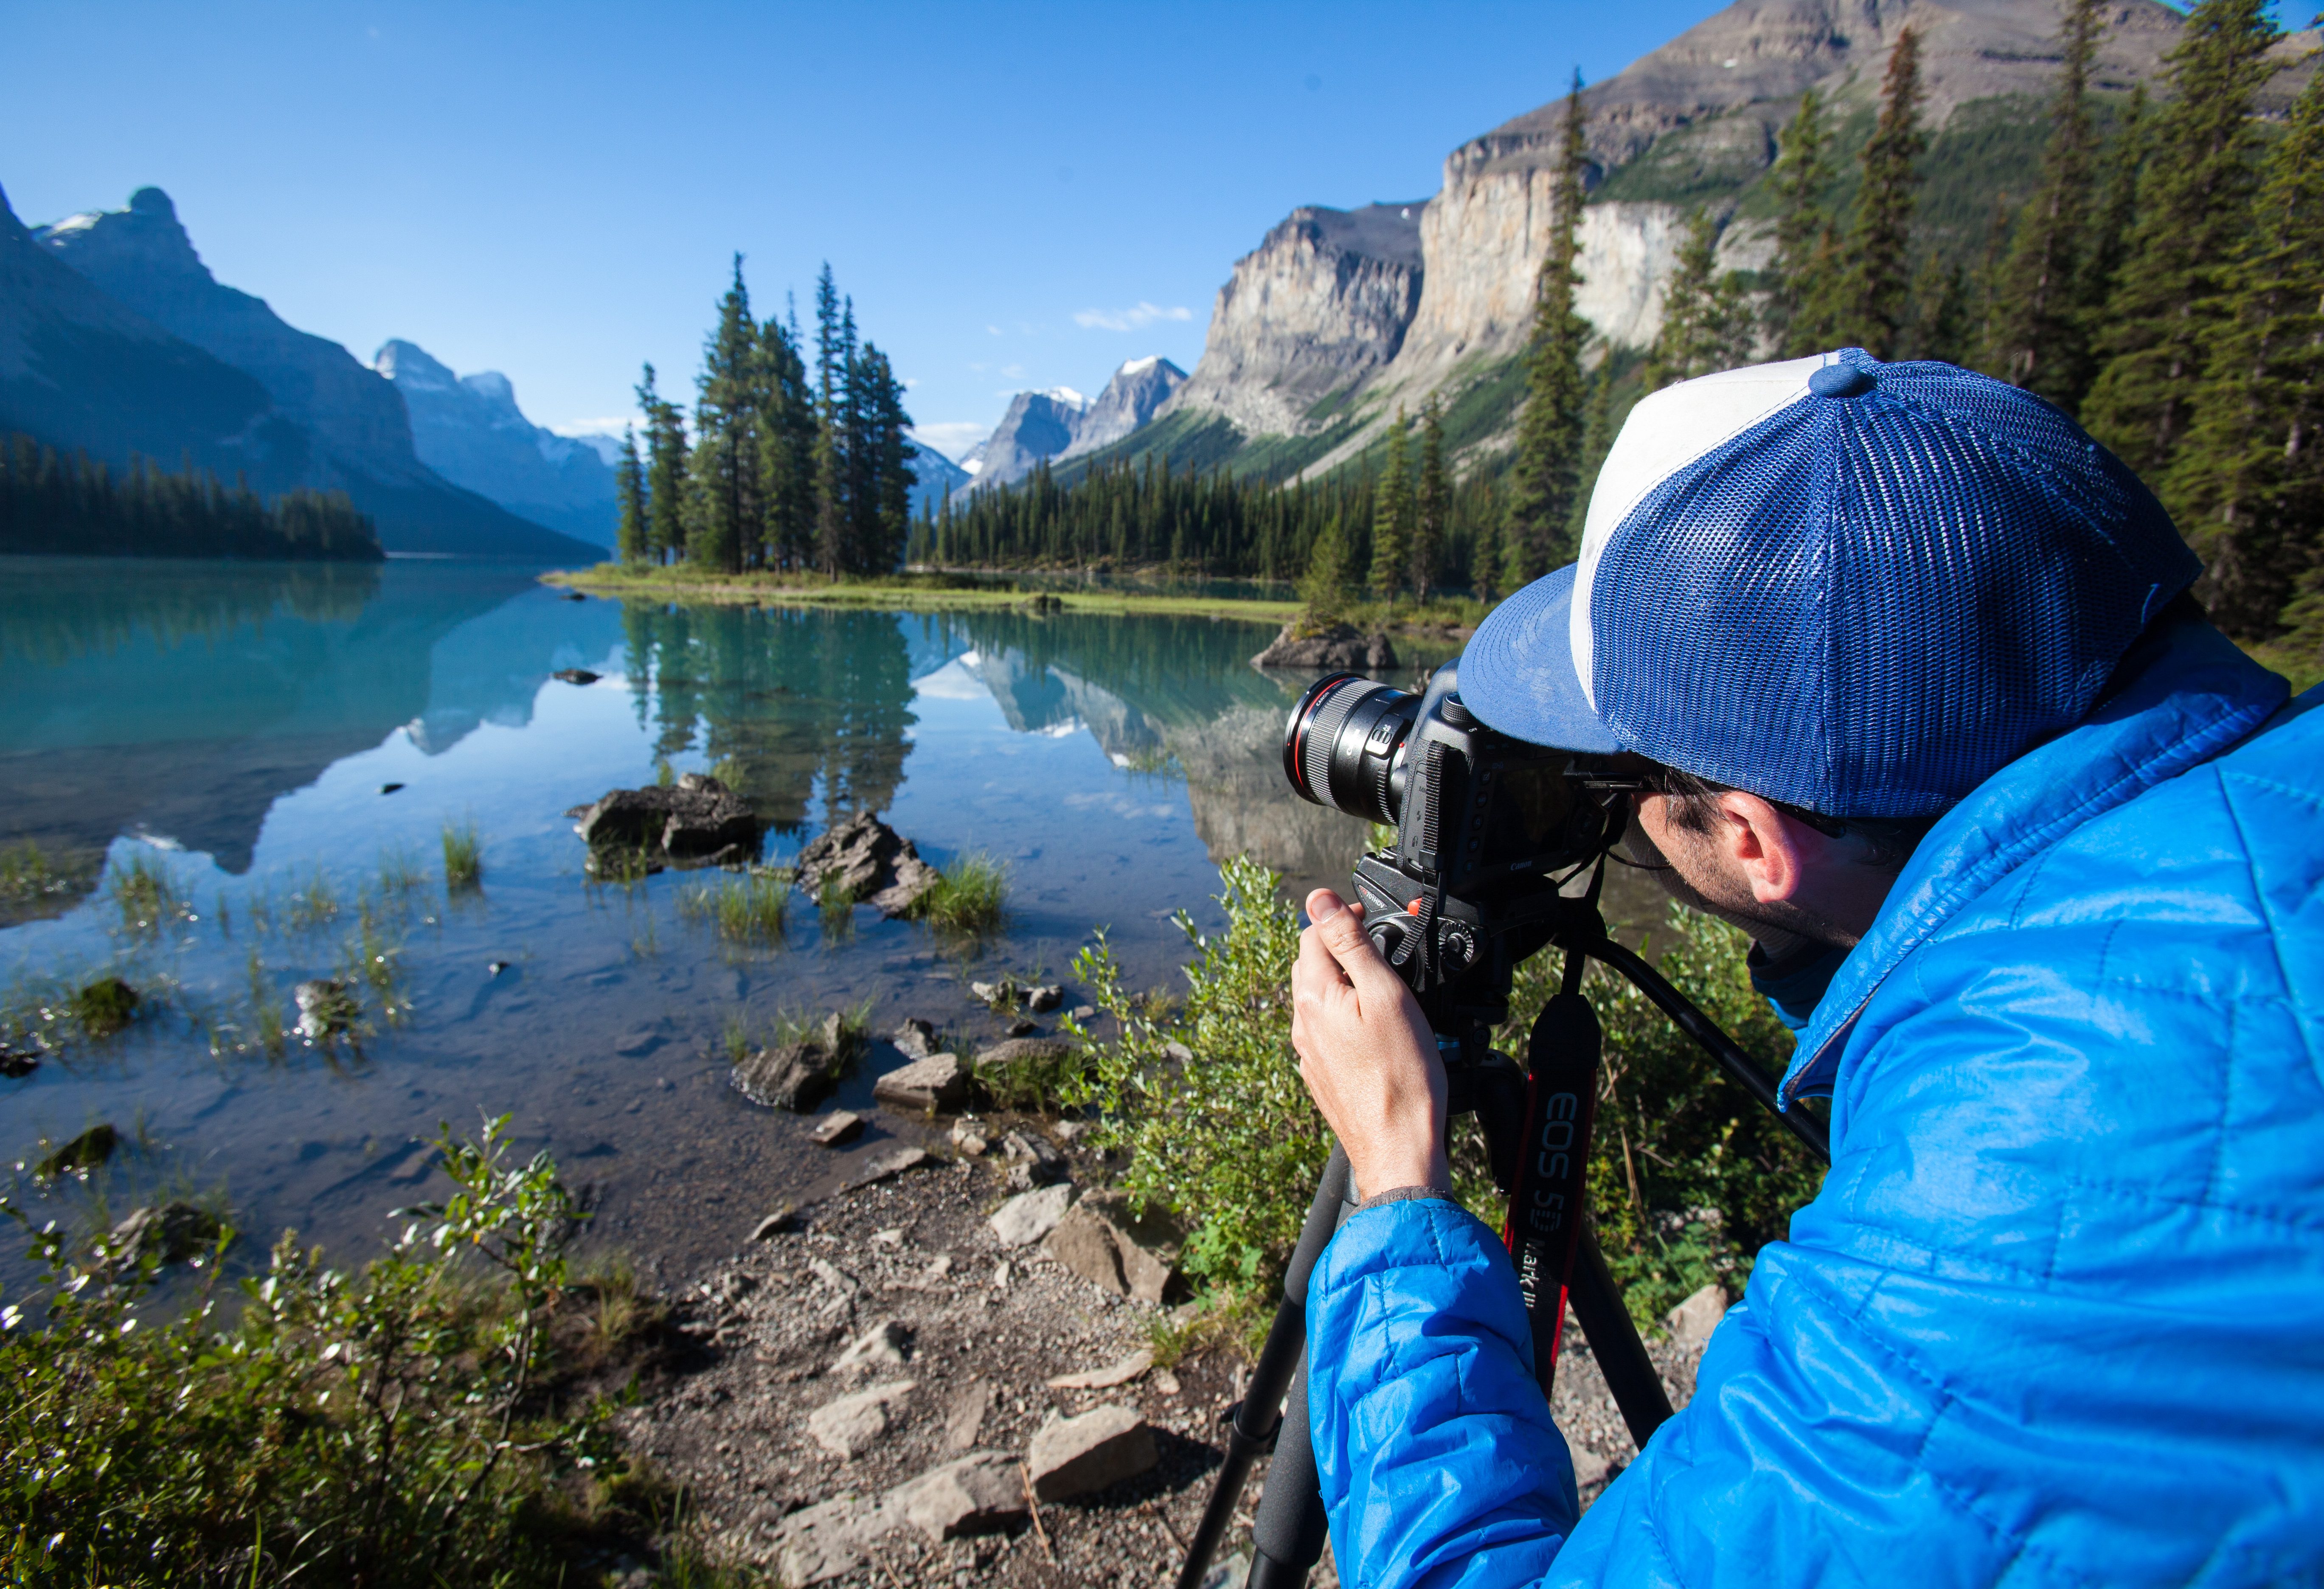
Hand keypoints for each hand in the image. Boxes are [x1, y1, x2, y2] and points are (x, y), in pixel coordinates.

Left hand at [1290, 888, 1449, 1200]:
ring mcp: (1308, 1052)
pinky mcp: (1320, 1075)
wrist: (1399, 1147)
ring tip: (1381, 987)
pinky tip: (1373, 1028)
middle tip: (1381, 948)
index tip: (1375, 920)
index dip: (1344, 917)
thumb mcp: (1385, 994)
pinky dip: (1343, 1016)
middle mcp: (1302, 1023)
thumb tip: (1319, 899)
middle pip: (1311, 963)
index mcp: (1314, 996)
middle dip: (1339, 946)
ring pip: (1317, 998)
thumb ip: (1351, 943)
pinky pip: (1324, 1031)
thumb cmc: (1403, 1075)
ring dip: (1341, 981)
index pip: (1313, 933)